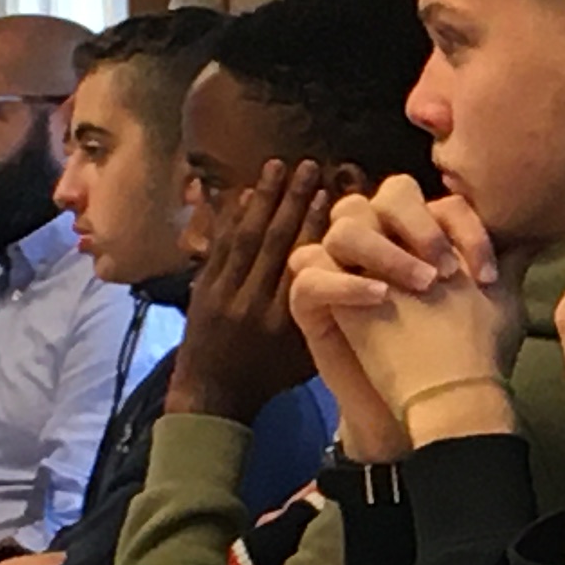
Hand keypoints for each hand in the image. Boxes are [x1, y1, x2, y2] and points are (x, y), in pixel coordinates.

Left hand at [170, 160, 331, 424]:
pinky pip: (219, 246)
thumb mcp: (308, 358)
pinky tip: (243, 194)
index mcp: (285, 320)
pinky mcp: (202, 290)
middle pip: (276, 242)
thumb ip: (329, 320)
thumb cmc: (270, 378)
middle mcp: (254, 303)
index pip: (305, 264)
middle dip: (293, 201)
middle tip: (308, 167)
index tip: (332, 195)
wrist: (211, 397)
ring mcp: (223, 295)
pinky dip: (230, 219)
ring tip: (276, 166)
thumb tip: (363, 282)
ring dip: (262, 200)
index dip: (318, 227)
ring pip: (245, 238)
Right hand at [293, 182, 524, 458]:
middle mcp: (383, 241)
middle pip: (384, 194)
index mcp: (424, 235)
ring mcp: (343, 266)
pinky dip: (343, 281)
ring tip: (418, 286)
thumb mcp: (496, 302)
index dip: (465, 228)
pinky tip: (379, 298)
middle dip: (417, 224)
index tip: (488, 274)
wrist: (434, 409)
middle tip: (442, 270)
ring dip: (383, 248)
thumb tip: (540, 231)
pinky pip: (308, 271)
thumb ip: (510, 261)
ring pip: (343, 224)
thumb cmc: (464, 352)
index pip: (440, 202)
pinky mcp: (313, 301)